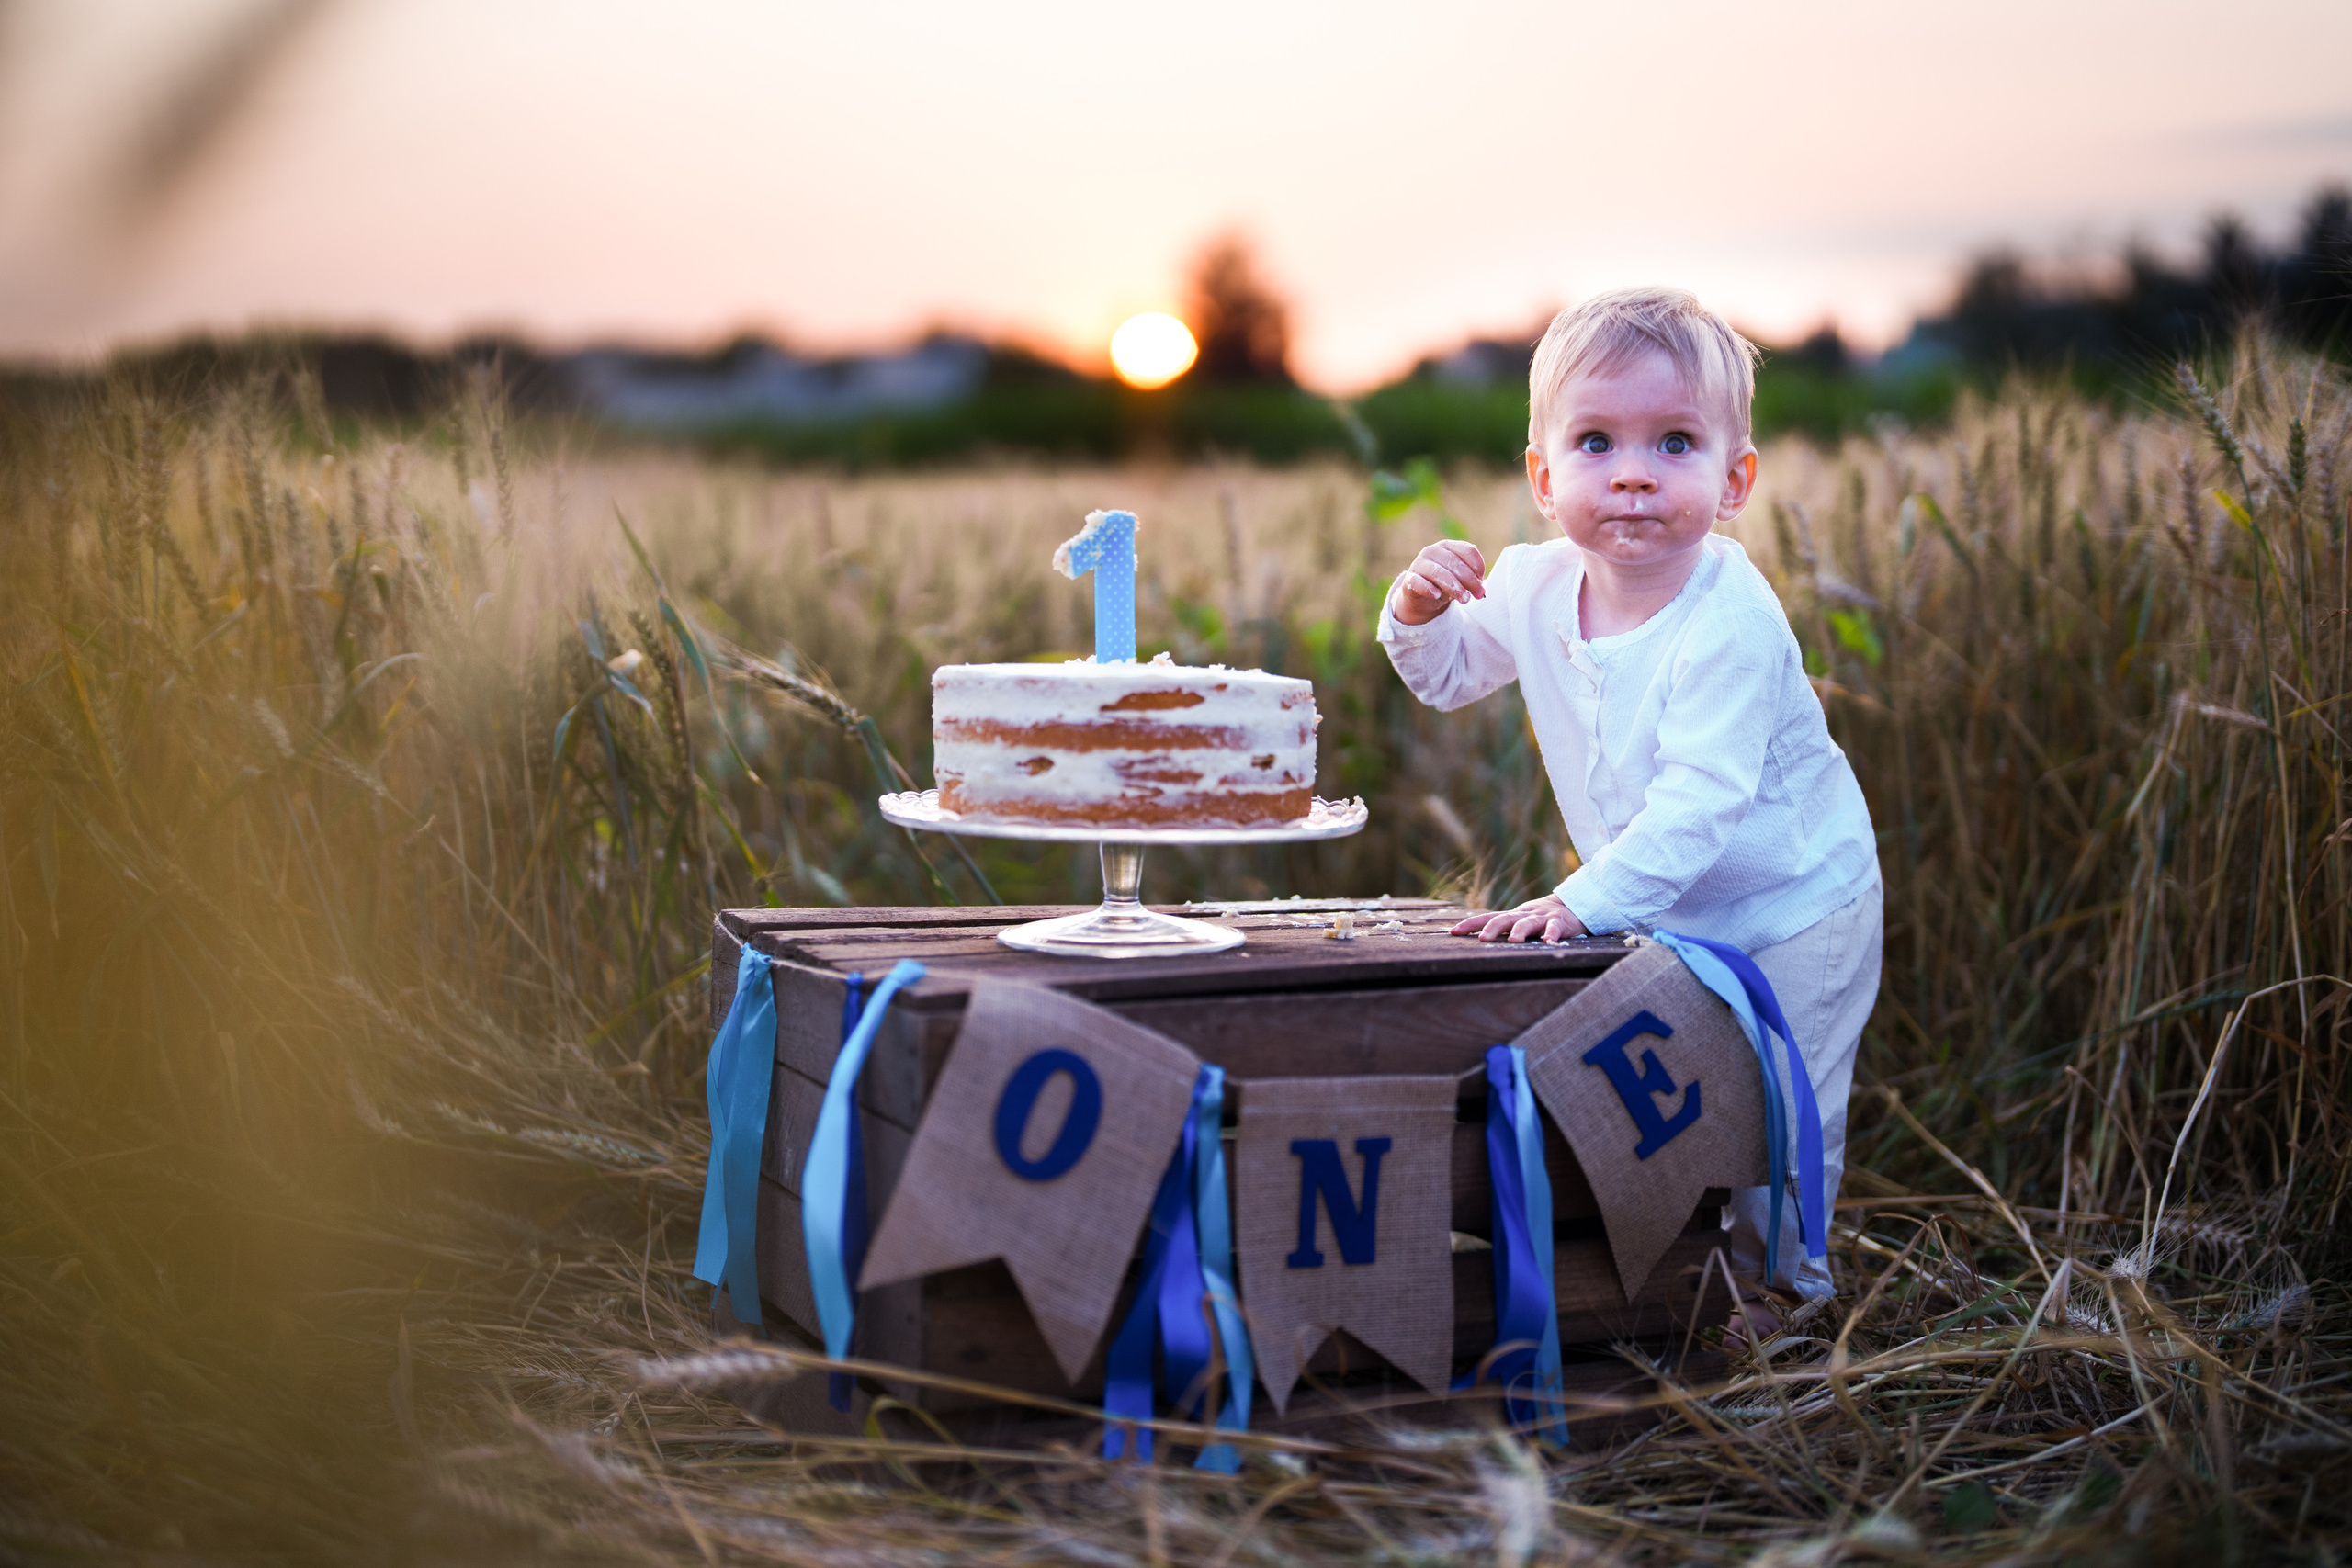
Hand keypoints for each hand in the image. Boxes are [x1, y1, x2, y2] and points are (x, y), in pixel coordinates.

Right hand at [1391, 540, 1486, 625]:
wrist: (1421, 598)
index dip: (1478, 565)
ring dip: (1454, 587)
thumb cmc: (1444, 584)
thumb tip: (1480, 590)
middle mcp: (1432, 551)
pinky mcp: (1409, 579)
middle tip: (1477, 594)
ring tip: (1464, 599)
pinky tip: (1437, 595)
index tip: (1482, 579)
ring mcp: (1418, 564)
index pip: (1467, 550)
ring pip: (1439, 573)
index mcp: (1447, 546)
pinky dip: (1428, 588)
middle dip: (1469, 580)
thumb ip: (1471, 580)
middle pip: (1455, 563)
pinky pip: (1418, 582)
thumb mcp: (1459, 579)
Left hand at [1450, 894, 1587, 943]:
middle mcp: (1522, 915)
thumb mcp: (1517, 922)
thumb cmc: (1537, 918)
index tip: (1453, 932)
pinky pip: (1555, 927)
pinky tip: (1548, 941)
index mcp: (1510, 916)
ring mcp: (1541, 918)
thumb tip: (1474, 941)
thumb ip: (1500, 929)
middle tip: (1483, 939)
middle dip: (1493, 928)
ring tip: (1515, 940)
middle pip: (1504, 919)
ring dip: (1521, 931)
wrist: (1570, 906)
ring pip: (1528, 923)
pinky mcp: (1559, 922)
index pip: (1486, 918)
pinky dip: (1552, 934)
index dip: (1470, 924)